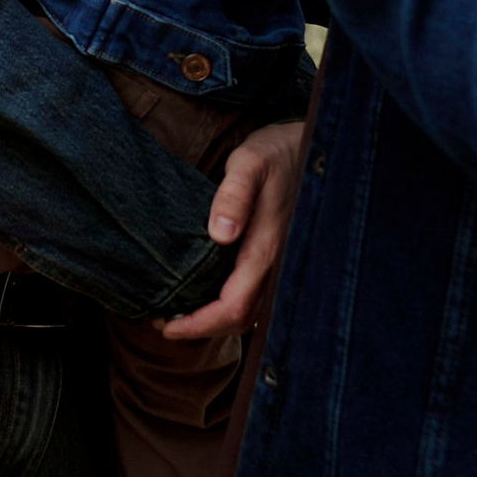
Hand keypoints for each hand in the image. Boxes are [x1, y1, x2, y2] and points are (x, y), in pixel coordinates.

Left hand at [160, 115, 303, 340]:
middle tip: (165, 324)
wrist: (312, 148)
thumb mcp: (249, 165)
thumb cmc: (275, 154)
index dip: (200, 324)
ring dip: (216, 321)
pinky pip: (257, 297)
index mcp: (267, 250)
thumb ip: (234, 196)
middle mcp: (278, 266)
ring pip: (251, 312)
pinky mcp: (279, 258)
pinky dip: (230, 306)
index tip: (168, 327)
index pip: (233, 306)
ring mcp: (282, 265)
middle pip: (241, 318)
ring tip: (181, 314)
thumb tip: (221, 234)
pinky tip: (208, 295)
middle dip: (203, 328)